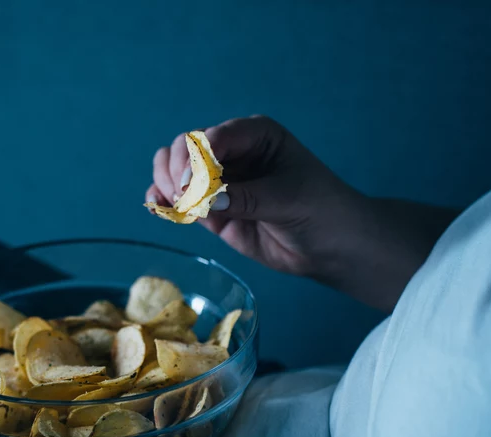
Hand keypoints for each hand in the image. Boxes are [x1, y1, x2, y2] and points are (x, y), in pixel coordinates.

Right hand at [147, 116, 459, 311]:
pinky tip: (160, 208)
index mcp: (255, 134)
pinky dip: (163, 201)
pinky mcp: (210, 207)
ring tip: (175, 205)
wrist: (330, 247)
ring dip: (165, 184)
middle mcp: (232, 151)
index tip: (190, 184)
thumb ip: (247, 198)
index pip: (213, 136)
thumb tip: (206, 201)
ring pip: (174, 170)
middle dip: (177, 170)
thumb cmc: (321, 211)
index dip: (195, 157)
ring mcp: (218, 180)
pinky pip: (177, 198)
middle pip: (185, 148)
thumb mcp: (288, 200)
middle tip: (184, 198)